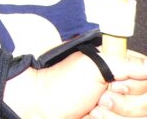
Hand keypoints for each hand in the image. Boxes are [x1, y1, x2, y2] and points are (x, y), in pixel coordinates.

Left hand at [5, 49, 146, 118]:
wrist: (40, 107)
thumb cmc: (61, 84)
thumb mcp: (94, 66)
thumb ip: (127, 64)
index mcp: (122, 69)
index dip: (138, 86)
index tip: (115, 85)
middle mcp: (126, 89)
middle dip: (124, 104)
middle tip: (101, 96)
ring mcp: (120, 108)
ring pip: (140, 117)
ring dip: (114, 116)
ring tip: (93, 108)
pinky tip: (91, 116)